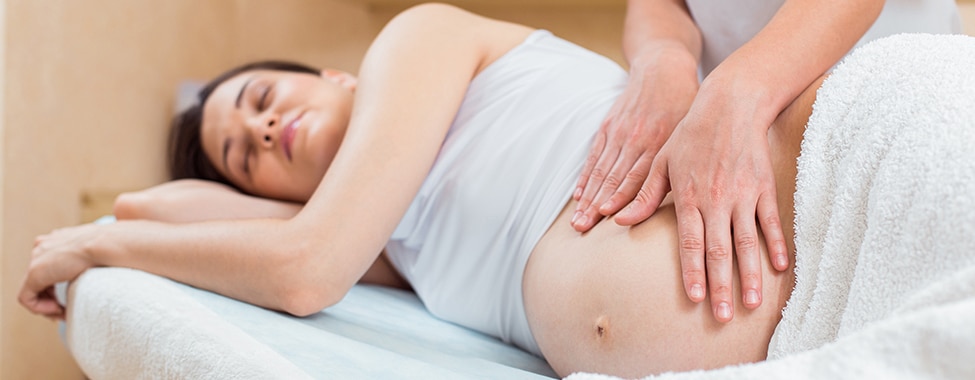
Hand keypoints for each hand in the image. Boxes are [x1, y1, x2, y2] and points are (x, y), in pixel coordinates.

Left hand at [19, 224, 101, 318]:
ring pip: (31, 290)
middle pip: (38, 279)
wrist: (105, 244)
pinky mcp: (34, 274)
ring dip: (46, 305)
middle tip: (65, 309)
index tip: (70, 296)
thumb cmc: (111, 248)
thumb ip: (90, 258)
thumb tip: (101, 269)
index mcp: (57, 239)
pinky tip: (58, 311)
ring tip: (63, 312)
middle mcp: (43, 246)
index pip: (49, 266)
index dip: (57, 286)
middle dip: (50, 297)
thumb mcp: (99, 252)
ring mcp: (36, 259)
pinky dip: (40, 309)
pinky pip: (27, 298)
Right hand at [571, 53, 697, 231]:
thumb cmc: (684, 104)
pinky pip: (594, 156)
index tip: (607, 217)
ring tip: (577, 220)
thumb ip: (683, 163)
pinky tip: (577, 195)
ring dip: (587, 197)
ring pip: (600, 170)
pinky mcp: (607, 127)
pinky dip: (585, 177)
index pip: (635, 175)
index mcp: (657, 142)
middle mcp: (634, 139)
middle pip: (612, 178)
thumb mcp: (690, 130)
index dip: (620, 196)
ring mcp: (618, 133)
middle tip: (582, 229)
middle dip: (595, 206)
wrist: (663, 68)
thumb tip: (690, 200)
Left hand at [614, 77, 788, 322]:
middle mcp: (717, 200)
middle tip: (724, 316)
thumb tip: (620, 221)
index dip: (693, 273)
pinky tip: (781, 268)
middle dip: (721, 286)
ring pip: (748, 242)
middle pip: (719, 251)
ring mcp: (743, 195)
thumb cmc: (690, 135)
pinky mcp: (764, 188)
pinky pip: (771, 222)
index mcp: (689, 197)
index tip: (695, 299)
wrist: (730, 106)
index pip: (690, 243)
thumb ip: (644, 195)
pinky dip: (777, 245)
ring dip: (750, 274)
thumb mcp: (661, 162)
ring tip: (752, 303)